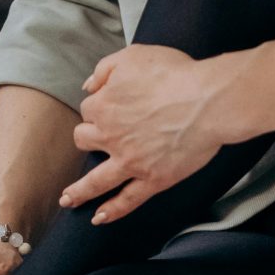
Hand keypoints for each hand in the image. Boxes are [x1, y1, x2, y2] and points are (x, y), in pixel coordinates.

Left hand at [60, 44, 236, 226]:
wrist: (207, 100)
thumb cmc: (175, 73)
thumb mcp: (133, 56)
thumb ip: (104, 69)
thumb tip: (88, 86)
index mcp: (104, 106)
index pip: (89, 109)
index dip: (100, 105)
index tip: (113, 102)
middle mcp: (110, 137)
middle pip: (84, 140)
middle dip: (88, 138)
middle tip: (95, 139)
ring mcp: (130, 162)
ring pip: (95, 181)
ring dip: (78, 191)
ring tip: (67, 200)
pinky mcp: (153, 180)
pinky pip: (127, 200)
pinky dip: (112, 211)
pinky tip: (98, 218)